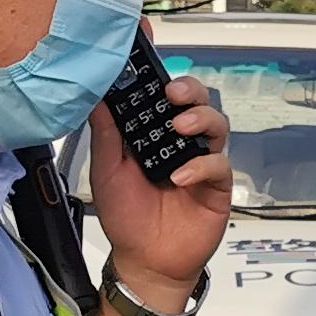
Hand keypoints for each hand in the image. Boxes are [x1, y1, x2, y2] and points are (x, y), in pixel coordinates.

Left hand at [85, 75, 232, 297]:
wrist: (146, 262)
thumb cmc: (126, 217)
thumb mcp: (106, 172)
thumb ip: (105, 134)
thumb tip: (96, 97)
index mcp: (150, 134)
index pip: (159, 95)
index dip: (157, 73)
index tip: (148, 53)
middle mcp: (179, 143)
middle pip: (196, 101)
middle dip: (188, 90)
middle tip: (172, 94)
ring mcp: (200, 161)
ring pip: (216, 124)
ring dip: (201, 119)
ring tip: (181, 128)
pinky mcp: (216, 185)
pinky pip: (219, 164)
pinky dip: (201, 166)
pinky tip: (180, 177)